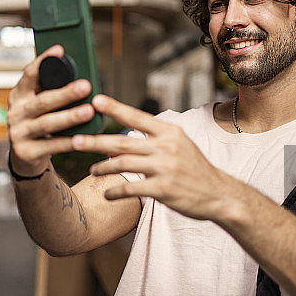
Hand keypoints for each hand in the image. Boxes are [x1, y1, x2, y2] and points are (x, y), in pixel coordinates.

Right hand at [7, 45, 95, 175]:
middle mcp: (16, 111)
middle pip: (42, 100)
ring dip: (69, 117)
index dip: (43, 61)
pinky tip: (84, 138)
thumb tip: (81, 74)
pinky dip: (69, 142)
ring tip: (88, 111)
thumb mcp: (39, 105)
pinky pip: (52, 146)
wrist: (25, 156)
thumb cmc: (39, 122)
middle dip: (65, 93)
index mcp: (19, 94)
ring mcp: (19, 132)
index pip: (29, 73)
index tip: (59, 50)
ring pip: (47, 123)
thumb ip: (51, 90)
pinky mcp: (26, 152)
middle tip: (85, 86)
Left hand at [72, 94, 237, 220]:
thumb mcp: (180, 146)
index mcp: (170, 132)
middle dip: (96, 141)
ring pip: (123, 163)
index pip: (137, 116)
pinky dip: (115, 191)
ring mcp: (165, 168)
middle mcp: (166, 146)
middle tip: (76, 140)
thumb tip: (121, 138)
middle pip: (123, 141)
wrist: (219, 195)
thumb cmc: (195, 170)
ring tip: (92, 170)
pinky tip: (106, 194)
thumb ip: (153, 140)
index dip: (115, 108)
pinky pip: (131, 188)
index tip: (95, 100)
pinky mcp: (163, 188)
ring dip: (103, 167)